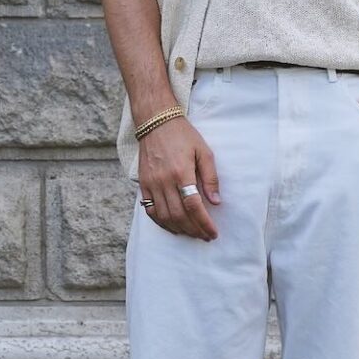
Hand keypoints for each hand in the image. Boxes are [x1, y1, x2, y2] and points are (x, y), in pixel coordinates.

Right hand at [137, 116, 220, 239]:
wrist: (156, 122)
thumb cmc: (183, 135)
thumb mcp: (204, 152)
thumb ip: (210, 178)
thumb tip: (216, 202)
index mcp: (181, 172)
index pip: (193, 206)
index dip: (204, 223)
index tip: (213, 233)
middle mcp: (164, 180)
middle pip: (178, 215)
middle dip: (194, 230)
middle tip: (205, 236)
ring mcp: (151, 183)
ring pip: (164, 216)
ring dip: (179, 229)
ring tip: (192, 233)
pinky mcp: (143, 184)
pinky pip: (150, 210)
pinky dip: (162, 223)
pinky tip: (173, 226)